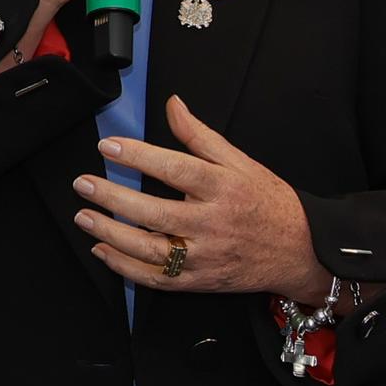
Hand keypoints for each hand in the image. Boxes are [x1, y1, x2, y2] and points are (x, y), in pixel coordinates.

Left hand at [78, 98, 321, 297]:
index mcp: (224, 188)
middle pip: (155, 213)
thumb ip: (200, 136)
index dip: (138, 156)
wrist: (302, 252)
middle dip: (113, 198)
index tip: (108, 146)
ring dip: (111, 235)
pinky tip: (103, 251)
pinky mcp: (201, 280)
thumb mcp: (241, 162)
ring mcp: (206, 256)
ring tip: (85, 217)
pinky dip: (126, 267)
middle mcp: (213, 224)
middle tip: (83, 184)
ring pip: (150, 250)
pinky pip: (157, 279)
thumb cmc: (269, 203)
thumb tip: (172, 104)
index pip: (175, 169)